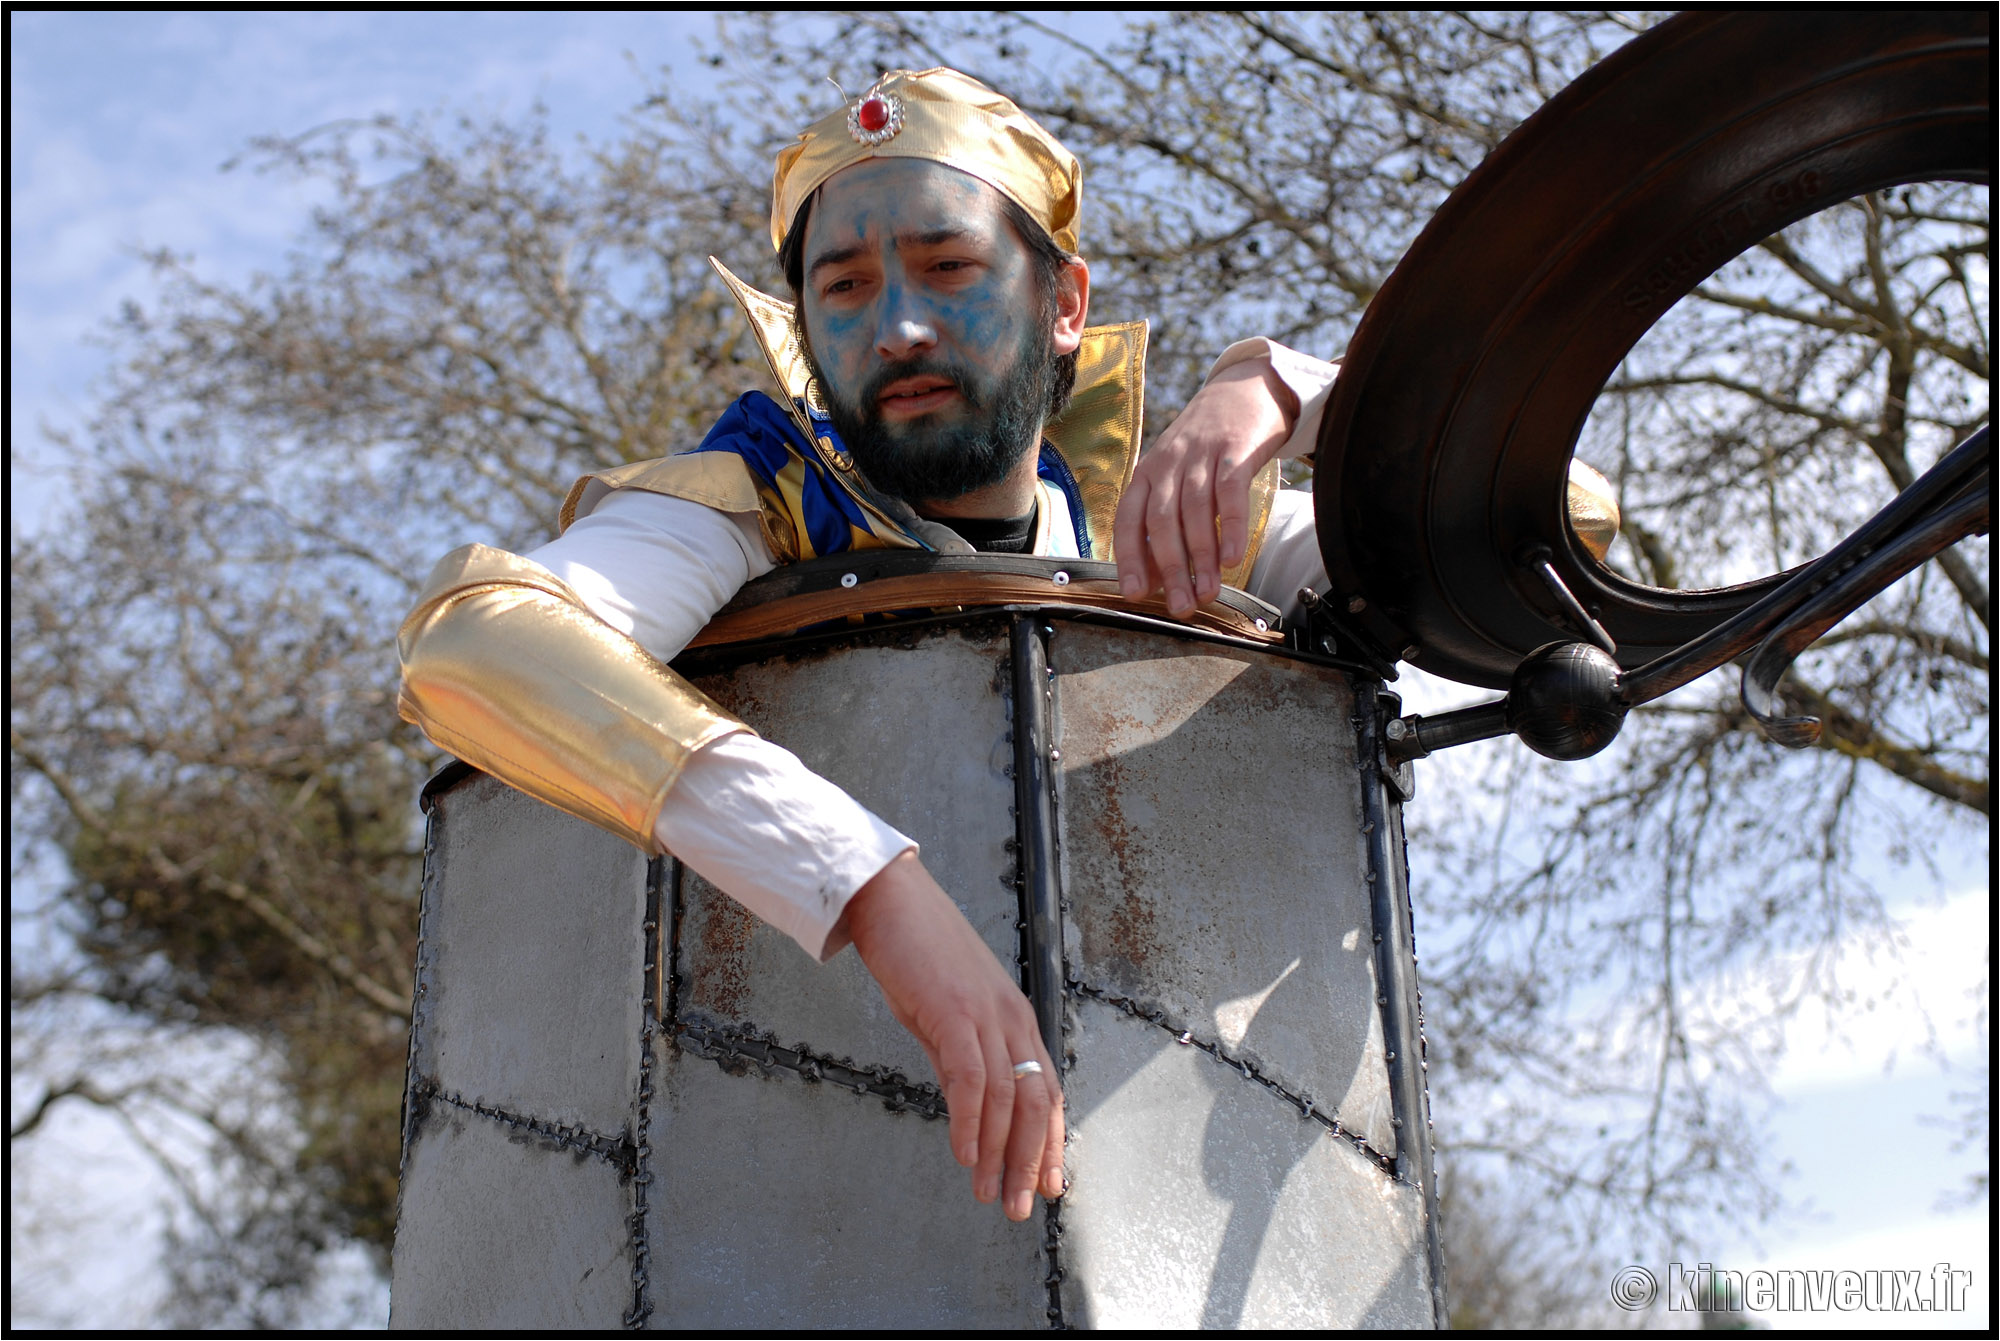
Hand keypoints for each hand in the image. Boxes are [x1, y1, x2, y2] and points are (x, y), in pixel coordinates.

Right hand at [839, 851, 1064, 1219]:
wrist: (891, 901)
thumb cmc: (917, 954)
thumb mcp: (947, 1013)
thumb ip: (962, 1057)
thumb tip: (968, 1107)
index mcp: (1015, 1019)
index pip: (1047, 1092)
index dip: (1049, 1143)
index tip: (1047, 1186)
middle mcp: (1012, 1018)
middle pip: (1037, 1102)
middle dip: (1029, 1161)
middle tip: (1018, 1207)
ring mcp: (987, 1014)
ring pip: (1008, 1097)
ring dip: (1000, 1153)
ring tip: (989, 1194)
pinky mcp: (955, 1012)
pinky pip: (970, 1078)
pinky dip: (970, 1121)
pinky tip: (965, 1154)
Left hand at [1114, 357, 1298, 615]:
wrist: (1245, 390)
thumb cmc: (1207, 447)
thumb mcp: (1177, 478)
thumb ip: (1166, 522)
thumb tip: (1154, 578)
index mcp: (1146, 474)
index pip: (1129, 520)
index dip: (1130, 559)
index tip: (1135, 595)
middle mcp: (1167, 464)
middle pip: (1162, 521)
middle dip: (1171, 569)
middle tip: (1182, 606)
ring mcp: (1200, 454)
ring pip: (1195, 511)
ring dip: (1202, 557)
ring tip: (1210, 592)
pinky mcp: (1235, 449)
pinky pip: (1230, 492)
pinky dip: (1230, 527)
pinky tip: (1233, 558)